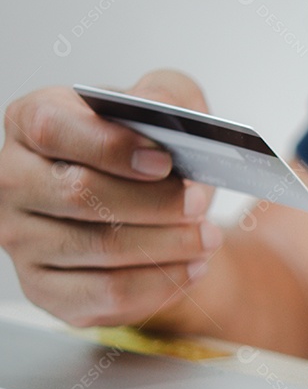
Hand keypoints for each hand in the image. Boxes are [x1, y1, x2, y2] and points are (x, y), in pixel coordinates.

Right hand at [0, 70, 219, 326]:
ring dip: (168, 245)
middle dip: (153, 203)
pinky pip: (107, 293)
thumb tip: (155, 108)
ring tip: (207, 238)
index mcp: (31, 122)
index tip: (163, 161)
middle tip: (199, 205)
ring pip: (100, 248)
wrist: (153, 211)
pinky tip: (191, 267)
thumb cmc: (152, 153)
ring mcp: (22, 239)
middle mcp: (13, 180)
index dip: (111, 147)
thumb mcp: (168, 108)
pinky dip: (160, 282)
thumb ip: (165, 95)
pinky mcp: (46, 288)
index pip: (52, 128)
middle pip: (80, 194)